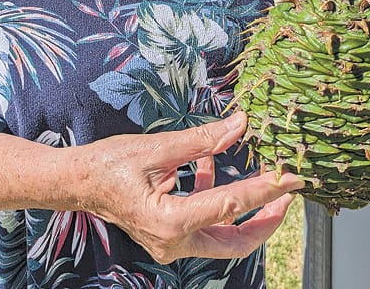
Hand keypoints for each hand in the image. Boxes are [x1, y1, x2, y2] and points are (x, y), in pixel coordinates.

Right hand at [75, 111, 302, 263]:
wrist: (75, 183)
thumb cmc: (108, 165)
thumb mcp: (158, 148)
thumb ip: (202, 140)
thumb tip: (241, 125)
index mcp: (171, 222)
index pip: (232, 205)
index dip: (267, 191)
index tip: (293, 179)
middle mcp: (173, 242)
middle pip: (236, 241)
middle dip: (266, 219)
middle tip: (288, 194)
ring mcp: (171, 244)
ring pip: (223, 236)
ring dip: (244, 210)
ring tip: (266, 183)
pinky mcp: (169, 235)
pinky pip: (204, 224)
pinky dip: (216, 199)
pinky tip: (213, 167)